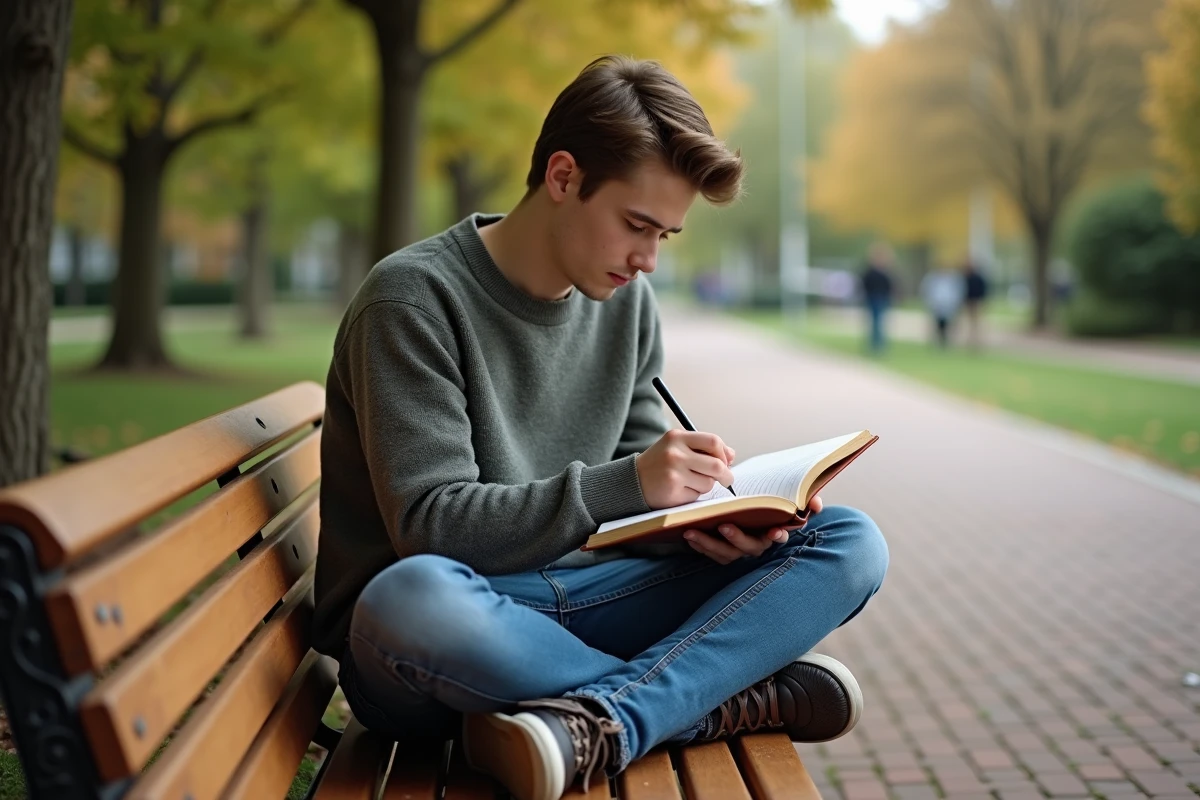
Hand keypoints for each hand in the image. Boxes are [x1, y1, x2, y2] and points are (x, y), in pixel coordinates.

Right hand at [636, 429, 735, 509]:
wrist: (632, 481)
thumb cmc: (660, 463)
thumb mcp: (677, 447)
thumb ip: (703, 448)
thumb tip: (731, 455)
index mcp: (677, 437)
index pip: (713, 442)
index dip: (724, 453)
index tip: (726, 462)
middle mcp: (675, 453)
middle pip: (716, 465)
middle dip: (726, 475)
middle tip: (726, 480)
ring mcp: (673, 473)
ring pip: (708, 483)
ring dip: (706, 486)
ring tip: (691, 483)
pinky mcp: (672, 492)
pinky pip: (697, 496)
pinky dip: (693, 495)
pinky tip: (680, 490)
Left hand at [682, 495, 823, 563]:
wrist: (742, 506)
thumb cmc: (762, 502)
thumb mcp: (784, 496)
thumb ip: (805, 499)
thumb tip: (816, 505)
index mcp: (773, 531)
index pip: (780, 535)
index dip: (779, 535)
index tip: (775, 530)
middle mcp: (757, 543)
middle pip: (749, 547)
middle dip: (737, 538)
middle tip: (724, 525)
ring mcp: (739, 549)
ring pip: (726, 553)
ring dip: (709, 543)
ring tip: (693, 531)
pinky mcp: (722, 550)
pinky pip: (711, 553)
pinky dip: (700, 545)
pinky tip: (688, 533)